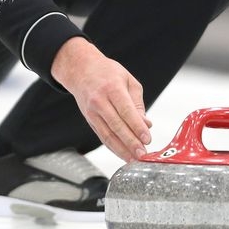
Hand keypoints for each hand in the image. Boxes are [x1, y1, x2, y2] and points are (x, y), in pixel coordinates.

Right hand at [51, 37, 151, 161]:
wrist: (81, 69)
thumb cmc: (107, 72)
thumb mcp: (128, 80)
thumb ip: (137, 103)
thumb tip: (146, 124)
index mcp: (112, 88)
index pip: (126, 111)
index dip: (137, 126)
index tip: (147, 139)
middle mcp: (99, 101)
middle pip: (116, 125)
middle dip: (130, 142)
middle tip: (142, 154)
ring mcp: (92, 111)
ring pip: (107, 134)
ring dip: (121, 149)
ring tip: (133, 158)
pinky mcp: (89, 119)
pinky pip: (102, 136)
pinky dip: (112, 147)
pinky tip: (122, 154)